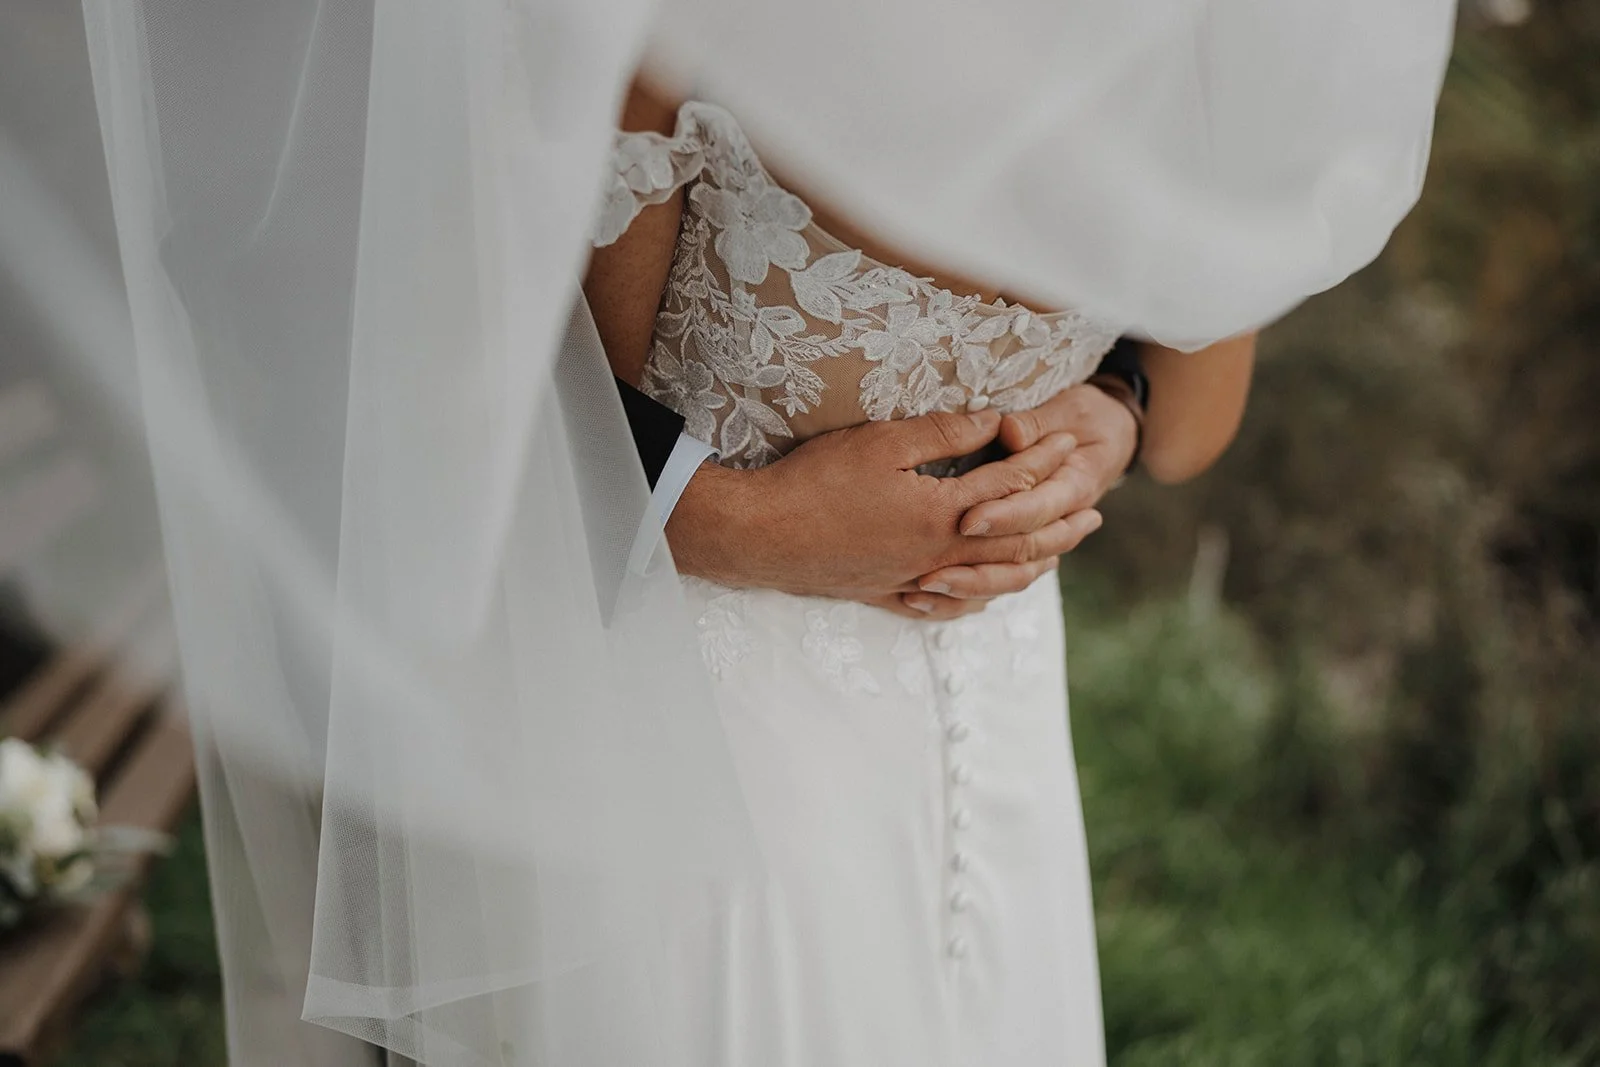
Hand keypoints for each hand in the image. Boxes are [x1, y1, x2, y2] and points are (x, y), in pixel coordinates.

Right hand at [666, 409, 1100, 614]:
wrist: (761, 536)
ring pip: (988, 582)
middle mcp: (937, 554)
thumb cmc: (816, 481)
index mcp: (942, 512)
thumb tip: (996, 420)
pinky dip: (972, 602)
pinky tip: (980, 597)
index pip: (1011, 484)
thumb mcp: (882, 442)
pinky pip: (942, 607)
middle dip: (1060, 525)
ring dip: (1029, 567)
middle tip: (1093, 513)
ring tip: (1055, 557)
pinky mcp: (885, 594)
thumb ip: (944, 433)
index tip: (1071, 441)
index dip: (1044, 459)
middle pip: (1017, 544)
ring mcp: (912, 580)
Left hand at [900, 383, 1136, 614]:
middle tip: (930, 572)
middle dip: (976, 566)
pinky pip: (1001, 581)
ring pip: (1012, 577)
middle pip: (1023, 555)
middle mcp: (1061, 522)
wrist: (1106, 435)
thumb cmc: (1086, 417)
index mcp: (1076, 486)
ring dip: (970, 587)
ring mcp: (1043, 540)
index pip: (1038, 508)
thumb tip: (1008, 431)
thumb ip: (1036, 422)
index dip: (1003, 516)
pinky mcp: (1023, 548)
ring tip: (924, 588)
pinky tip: (931, 599)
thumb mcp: (1070, 409)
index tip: (966, 520)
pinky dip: (970, 595)